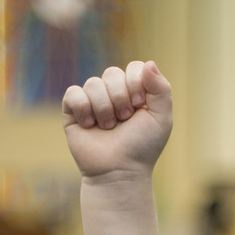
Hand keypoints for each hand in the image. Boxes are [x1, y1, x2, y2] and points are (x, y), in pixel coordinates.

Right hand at [62, 60, 172, 178]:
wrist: (119, 171)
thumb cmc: (142, 147)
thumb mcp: (161, 119)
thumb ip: (161, 89)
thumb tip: (149, 63)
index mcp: (135, 91)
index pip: (134, 67)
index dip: (136, 84)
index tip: (139, 106)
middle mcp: (113, 93)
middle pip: (112, 73)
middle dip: (121, 99)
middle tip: (124, 120)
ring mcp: (92, 101)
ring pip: (93, 84)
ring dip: (104, 109)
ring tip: (109, 128)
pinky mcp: (73, 110)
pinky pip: (73, 93)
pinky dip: (84, 109)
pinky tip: (90, 125)